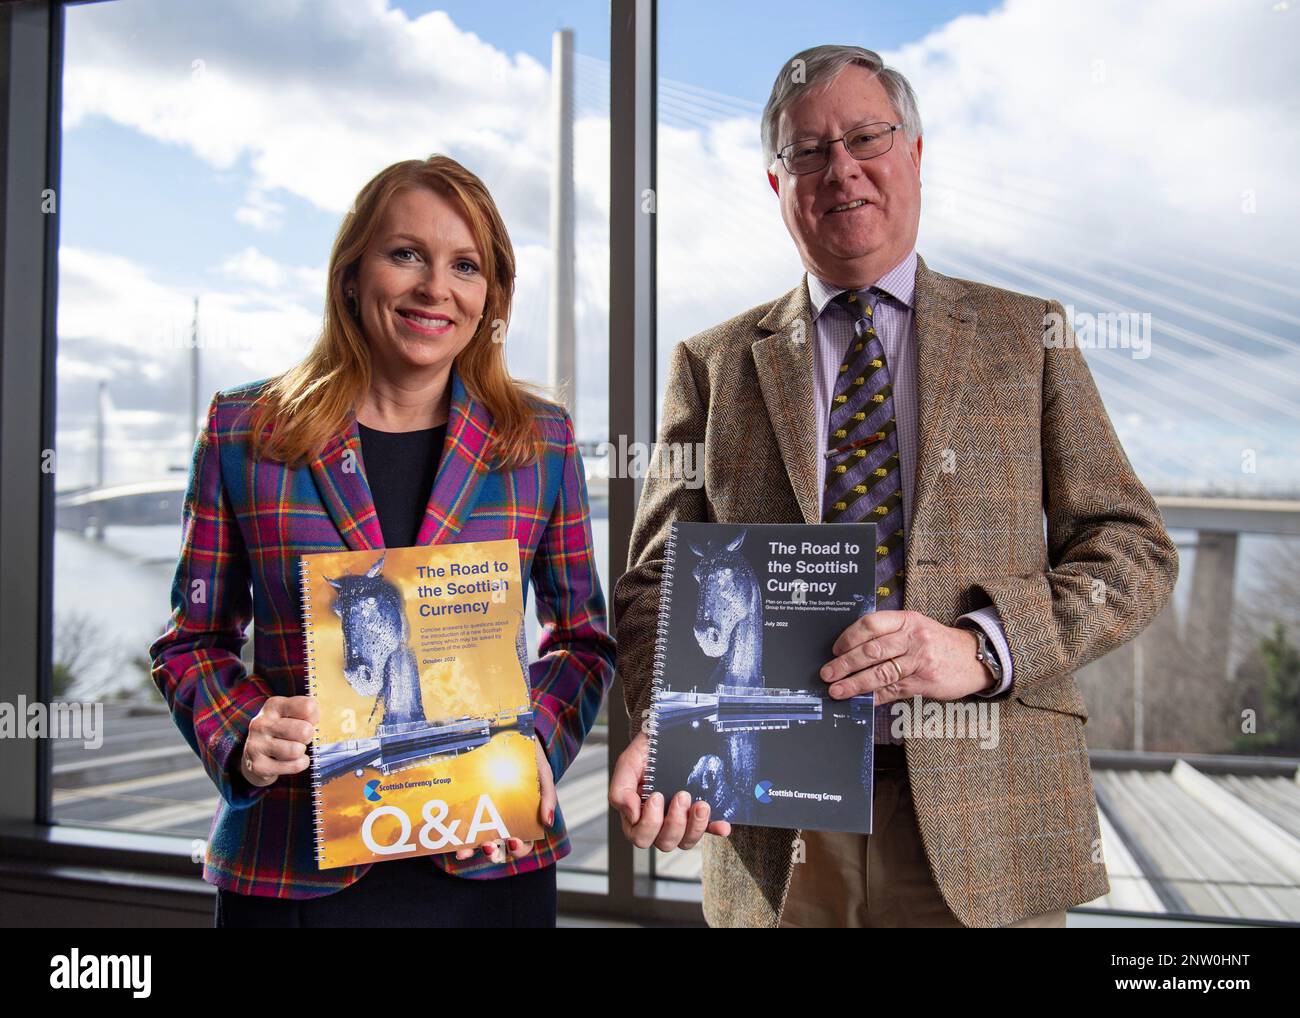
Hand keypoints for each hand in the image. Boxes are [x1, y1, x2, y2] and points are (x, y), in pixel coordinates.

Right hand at [239, 693, 316, 786]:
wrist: (257, 755)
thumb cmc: (283, 730)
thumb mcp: (294, 714)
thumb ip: (309, 711)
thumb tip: (315, 720)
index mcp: (273, 705)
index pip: (307, 707)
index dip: (313, 717)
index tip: (306, 721)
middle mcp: (261, 723)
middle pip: (304, 731)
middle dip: (307, 737)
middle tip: (299, 739)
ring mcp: (256, 745)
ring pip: (296, 751)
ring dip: (301, 753)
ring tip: (292, 749)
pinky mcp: (258, 765)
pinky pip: (294, 766)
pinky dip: (298, 765)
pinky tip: (288, 761)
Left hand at [455, 734, 556, 862]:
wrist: (508, 730)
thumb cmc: (529, 755)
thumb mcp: (543, 771)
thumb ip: (548, 795)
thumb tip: (548, 822)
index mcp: (522, 815)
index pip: (524, 841)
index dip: (519, 848)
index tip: (513, 842)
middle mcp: (501, 818)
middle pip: (499, 846)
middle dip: (492, 853)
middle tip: (489, 846)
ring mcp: (481, 812)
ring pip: (475, 840)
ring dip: (469, 850)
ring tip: (464, 851)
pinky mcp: (465, 803)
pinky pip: (458, 823)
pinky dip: (453, 835)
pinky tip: (449, 838)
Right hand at [608, 731, 730, 849]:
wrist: (665, 734)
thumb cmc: (645, 753)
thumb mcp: (628, 765)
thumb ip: (621, 790)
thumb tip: (630, 813)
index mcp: (637, 815)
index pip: (640, 836)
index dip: (650, 822)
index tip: (657, 796)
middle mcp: (658, 823)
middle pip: (664, 843)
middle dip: (675, 822)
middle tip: (682, 795)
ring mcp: (680, 821)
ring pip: (686, 842)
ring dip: (695, 826)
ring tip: (701, 804)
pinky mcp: (698, 816)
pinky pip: (709, 830)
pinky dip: (716, 828)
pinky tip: (722, 824)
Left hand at [820, 611, 992, 705]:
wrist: (975, 657)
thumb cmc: (938, 642)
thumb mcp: (916, 627)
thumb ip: (888, 634)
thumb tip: (852, 652)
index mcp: (906, 620)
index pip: (870, 625)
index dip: (849, 638)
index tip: (835, 650)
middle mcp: (912, 638)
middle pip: (871, 650)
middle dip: (845, 664)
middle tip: (827, 673)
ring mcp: (920, 660)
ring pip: (880, 673)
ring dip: (854, 684)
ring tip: (837, 690)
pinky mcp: (925, 682)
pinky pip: (893, 690)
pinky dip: (874, 697)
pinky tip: (861, 701)